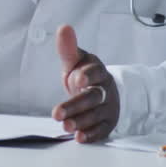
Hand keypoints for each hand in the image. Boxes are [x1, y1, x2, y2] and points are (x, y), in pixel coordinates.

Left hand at [51, 25, 119, 142]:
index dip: (87, 75)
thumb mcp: (76, 60)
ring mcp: (108, 108)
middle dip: (75, 106)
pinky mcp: (108, 123)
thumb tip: (64, 28)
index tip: (77, 79)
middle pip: (93, 98)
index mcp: (97, 71)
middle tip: (57, 113)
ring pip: (96, 115)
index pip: (96, 72)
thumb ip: (68, 48)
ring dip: (80, 122)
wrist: (101, 90)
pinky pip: (102, 130)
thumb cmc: (85, 74)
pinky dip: (91, 135)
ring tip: (65, 126)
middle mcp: (105, 90)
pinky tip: (80, 137)